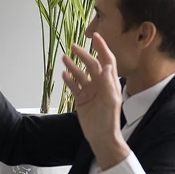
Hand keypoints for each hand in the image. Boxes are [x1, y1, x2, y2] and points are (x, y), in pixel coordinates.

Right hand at [62, 34, 128, 167]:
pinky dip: (69, 80)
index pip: (107, 60)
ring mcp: (90, 91)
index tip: (95, 36)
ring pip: (80, 74)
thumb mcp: (111, 99)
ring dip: (73, 66)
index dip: (102, 48)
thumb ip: (107, 81)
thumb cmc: (109, 119)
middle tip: (73, 46)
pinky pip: (74, 86)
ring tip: (64, 58)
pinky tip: (63, 74)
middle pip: (91, 65)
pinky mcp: (81, 99)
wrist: (101, 136)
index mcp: (109, 82)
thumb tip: (106, 64)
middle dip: (83, 55)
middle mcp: (100, 84)